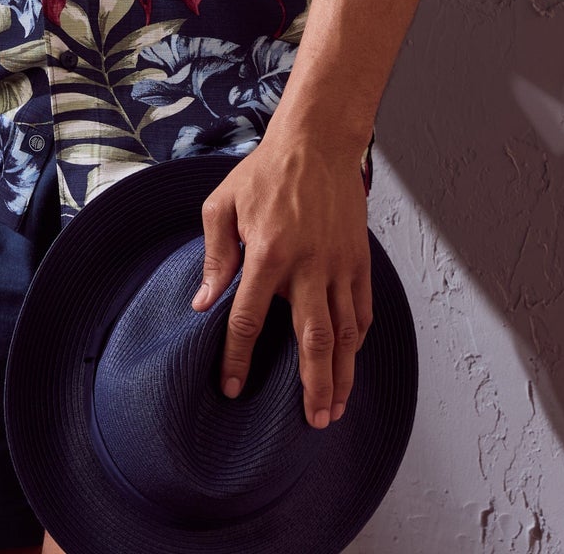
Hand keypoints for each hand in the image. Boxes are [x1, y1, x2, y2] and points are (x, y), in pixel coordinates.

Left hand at [190, 118, 371, 429]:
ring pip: (344, 334)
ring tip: (335, 408)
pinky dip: (357, 341)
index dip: (238, 358)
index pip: (248, 320)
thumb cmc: (265, 172)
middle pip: (312, 341)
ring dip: (342, 375)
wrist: (317, 142)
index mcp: (267, 254)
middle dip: (313, 387)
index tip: (232, 387)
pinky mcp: (359, 259)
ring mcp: (338, 265)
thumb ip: (214, 255)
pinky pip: (361, 310)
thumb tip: (202, 302)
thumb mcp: (223, 204)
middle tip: (313, 421)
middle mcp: (307, 266)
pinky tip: (351, 360)